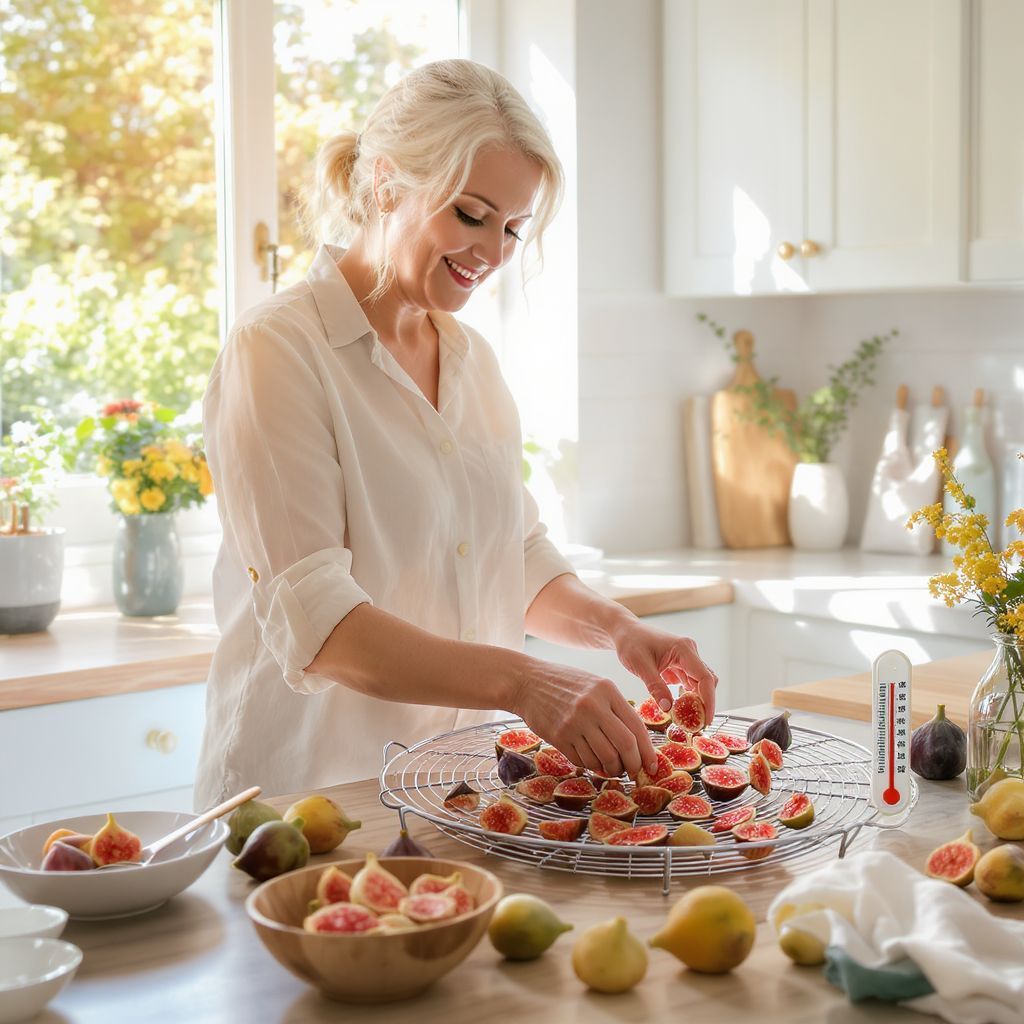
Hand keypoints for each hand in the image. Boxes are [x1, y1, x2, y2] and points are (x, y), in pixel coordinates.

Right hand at [509, 657, 659, 779]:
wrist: (527, 682)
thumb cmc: (565, 684)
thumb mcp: (595, 685)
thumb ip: (615, 709)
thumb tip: (636, 743)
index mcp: (607, 691)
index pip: (636, 727)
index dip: (647, 751)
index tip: (651, 766)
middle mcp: (593, 707)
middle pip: (625, 746)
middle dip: (633, 765)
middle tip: (633, 772)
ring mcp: (575, 723)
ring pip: (605, 758)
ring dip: (612, 769)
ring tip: (612, 768)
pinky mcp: (559, 737)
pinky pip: (584, 761)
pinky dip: (592, 766)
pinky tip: (593, 762)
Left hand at [611, 620, 718, 719]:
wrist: (624, 631)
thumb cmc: (630, 643)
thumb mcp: (640, 665)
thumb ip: (655, 687)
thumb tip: (669, 709)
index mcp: (684, 649)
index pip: (705, 678)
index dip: (709, 701)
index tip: (706, 721)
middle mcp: (689, 652)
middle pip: (706, 681)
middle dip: (704, 703)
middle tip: (697, 725)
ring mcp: (686, 658)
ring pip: (699, 683)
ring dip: (696, 701)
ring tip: (688, 720)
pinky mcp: (679, 664)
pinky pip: (689, 682)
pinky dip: (687, 696)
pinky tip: (680, 708)